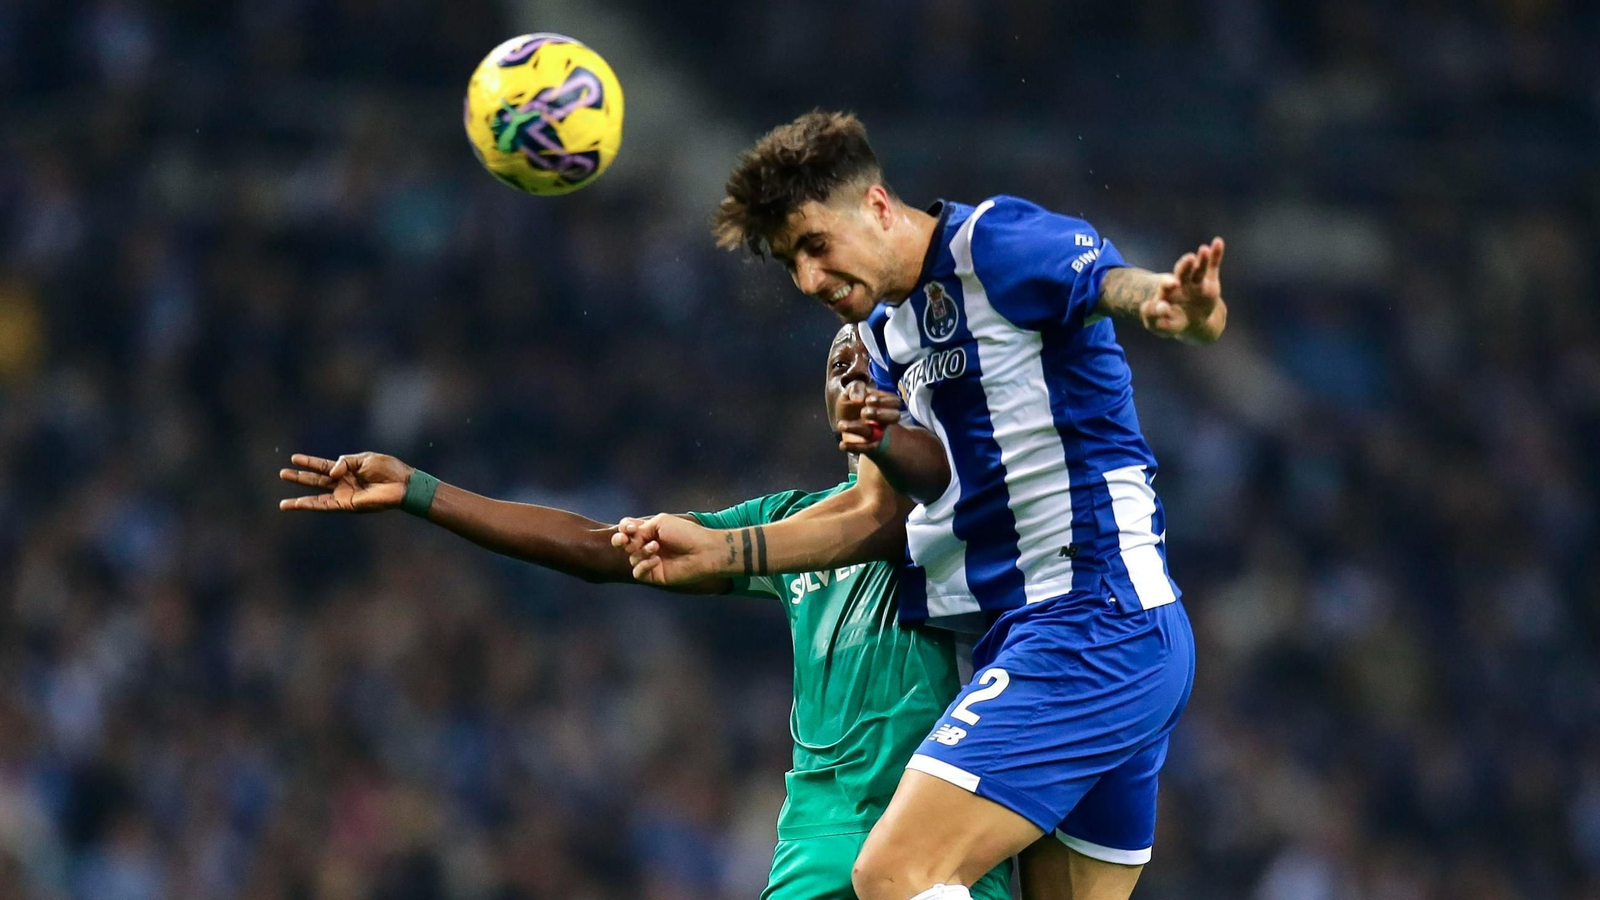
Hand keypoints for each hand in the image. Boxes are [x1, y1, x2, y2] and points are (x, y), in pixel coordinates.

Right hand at [278, 452, 409, 511]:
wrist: (403, 483)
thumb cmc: (388, 469)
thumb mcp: (364, 458)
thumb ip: (344, 462)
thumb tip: (330, 472)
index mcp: (348, 470)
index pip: (324, 465)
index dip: (309, 462)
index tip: (294, 458)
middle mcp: (344, 483)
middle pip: (316, 480)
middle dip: (299, 478)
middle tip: (281, 473)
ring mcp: (344, 495)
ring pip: (317, 498)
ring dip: (300, 501)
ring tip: (283, 504)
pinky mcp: (348, 505)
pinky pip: (326, 506)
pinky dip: (311, 506)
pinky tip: (298, 505)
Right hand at [610, 514, 726, 584]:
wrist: (703, 551)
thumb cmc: (686, 534)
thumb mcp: (660, 523)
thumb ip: (640, 530)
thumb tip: (627, 542)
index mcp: (649, 531)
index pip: (627, 529)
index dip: (624, 528)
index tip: (630, 528)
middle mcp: (647, 545)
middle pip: (622, 544)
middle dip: (619, 541)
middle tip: (624, 540)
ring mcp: (650, 561)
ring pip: (631, 558)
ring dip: (641, 551)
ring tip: (656, 547)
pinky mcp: (654, 575)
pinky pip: (638, 572)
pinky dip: (644, 565)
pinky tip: (656, 560)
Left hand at [836, 382, 902, 453]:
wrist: (845, 421)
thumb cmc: (853, 403)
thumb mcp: (853, 390)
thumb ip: (856, 387)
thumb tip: (858, 399)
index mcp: (884, 403)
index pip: (894, 402)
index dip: (883, 400)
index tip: (867, 400)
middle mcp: (884, 419)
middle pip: (894, 417)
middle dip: (880, 414)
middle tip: (863, 412)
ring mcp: (877, 433)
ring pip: (875, 434)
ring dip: (857, 428)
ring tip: (841, 425)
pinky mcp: (868, 445)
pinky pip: (866, 449)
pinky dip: (854, 447)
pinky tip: (841, 444)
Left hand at [1142, 237, 1225, 343]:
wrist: (1192, 323)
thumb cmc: (1172, 322)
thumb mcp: (1159, 325)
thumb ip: (1154, 318)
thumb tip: (1160, 308)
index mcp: (1167, 292)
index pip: (1166, 285)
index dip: (1168, 284)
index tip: (1173, 284)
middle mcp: (1181, 283)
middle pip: (1182, 271)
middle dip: (1185, 266)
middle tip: (1189, 259)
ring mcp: (1196, 281)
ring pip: (1199, 268)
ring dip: (1202, 259)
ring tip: (1203, 250)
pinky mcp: (1210, 282)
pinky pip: (1213, 266)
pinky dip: (1216, 254)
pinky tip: (1218, 242)